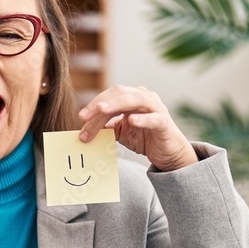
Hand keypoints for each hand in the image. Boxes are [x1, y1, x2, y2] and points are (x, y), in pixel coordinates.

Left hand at [78, 86, 198, 171]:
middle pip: (119, 94)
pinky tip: (132, 121)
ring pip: (136, 100)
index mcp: (132, 98)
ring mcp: (156, 108)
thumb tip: (85, 128)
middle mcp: (144, 98)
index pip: (110, 96)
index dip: (94, 105)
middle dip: (100, 103)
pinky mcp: (165, 123)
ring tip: (101, 110)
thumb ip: (106, 127)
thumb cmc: (145, 138)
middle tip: (84, 116)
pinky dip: (143, 119)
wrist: (168, 153)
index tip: (81, 118)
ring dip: (117, 104)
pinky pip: (154, 118)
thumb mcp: (120, 132)